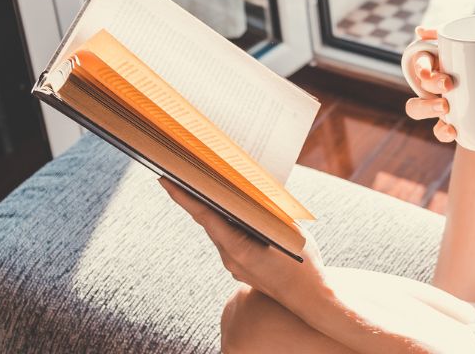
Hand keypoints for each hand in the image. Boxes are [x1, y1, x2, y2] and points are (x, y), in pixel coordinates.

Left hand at [158, 177, 327, 307]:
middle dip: (196, 198)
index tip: (165, 179)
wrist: (309, 300)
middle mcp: (230, 258)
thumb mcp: (289, 230)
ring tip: (209, 188)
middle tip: (182, 173)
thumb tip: (256, 191)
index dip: (184, 197)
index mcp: (238, 249)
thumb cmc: (303, 264)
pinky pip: (229, 241)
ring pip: (219, 231)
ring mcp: (234, 265)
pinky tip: (234, 212)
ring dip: (214, 211)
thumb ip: (270, 211)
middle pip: (208, 222)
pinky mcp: (240, 268)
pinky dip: (229, 225)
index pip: (204, 216)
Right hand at [404, 26, 457, 142]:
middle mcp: (437, 82)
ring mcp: (441, 103)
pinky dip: (441, 132)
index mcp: (442, 60)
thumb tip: (419, 30)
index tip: (428, 70)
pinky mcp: (452, 123)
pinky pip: (438, 131)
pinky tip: (453, 132)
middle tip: (448, 84)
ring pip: (417, 108)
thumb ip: (457, 33)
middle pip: (422, 83)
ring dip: (425, 107)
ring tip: (444, 108)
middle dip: (430, 84)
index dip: (421, 65)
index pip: (422, 59)